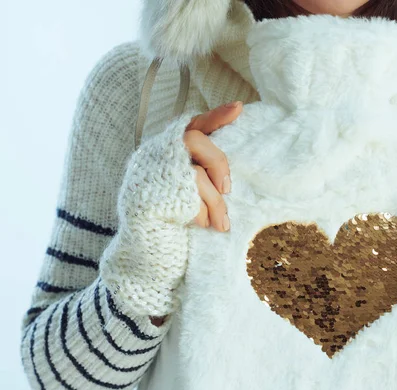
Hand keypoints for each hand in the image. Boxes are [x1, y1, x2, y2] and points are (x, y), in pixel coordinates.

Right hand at [101, 101, 242, 316]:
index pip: (192, 126)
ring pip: (194, 171)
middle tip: (227, 189)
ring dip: (214, 201)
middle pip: (194, 139)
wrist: (145, 263)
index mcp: (167, 156)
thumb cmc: (174, 232)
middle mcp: (154, 158)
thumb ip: (204, 180)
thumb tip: (229, 176)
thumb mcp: (194, 200)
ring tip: (219, 224)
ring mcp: (148, 175)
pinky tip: (198, 226)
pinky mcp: (148, 196)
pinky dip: (199, 213)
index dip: (215, 116)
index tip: (238, 108)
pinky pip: (187, 195)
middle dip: (219, 164)